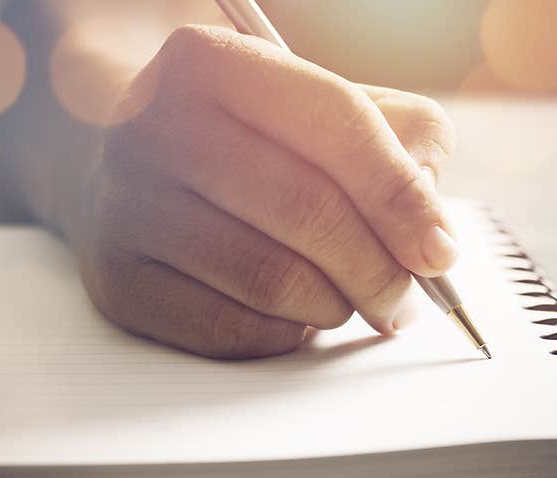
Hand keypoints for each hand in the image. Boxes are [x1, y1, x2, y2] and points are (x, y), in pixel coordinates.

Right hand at [72, 25, 455, 358]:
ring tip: (347, 301)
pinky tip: (292, 317)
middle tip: (405, 299)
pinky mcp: (117, 279)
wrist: (120, 158)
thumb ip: (395, 138)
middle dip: (378, 270)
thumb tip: (427, 229)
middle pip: (305, 212)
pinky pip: (228, 330)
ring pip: (269, 280)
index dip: (401, 196)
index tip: (439, 251)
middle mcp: (154, 128)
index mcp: (211, 63)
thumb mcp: (313, 104)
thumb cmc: (240, 137)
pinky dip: (282, 335)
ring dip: (333, 306)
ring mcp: (126, 208)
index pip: (336, 124)